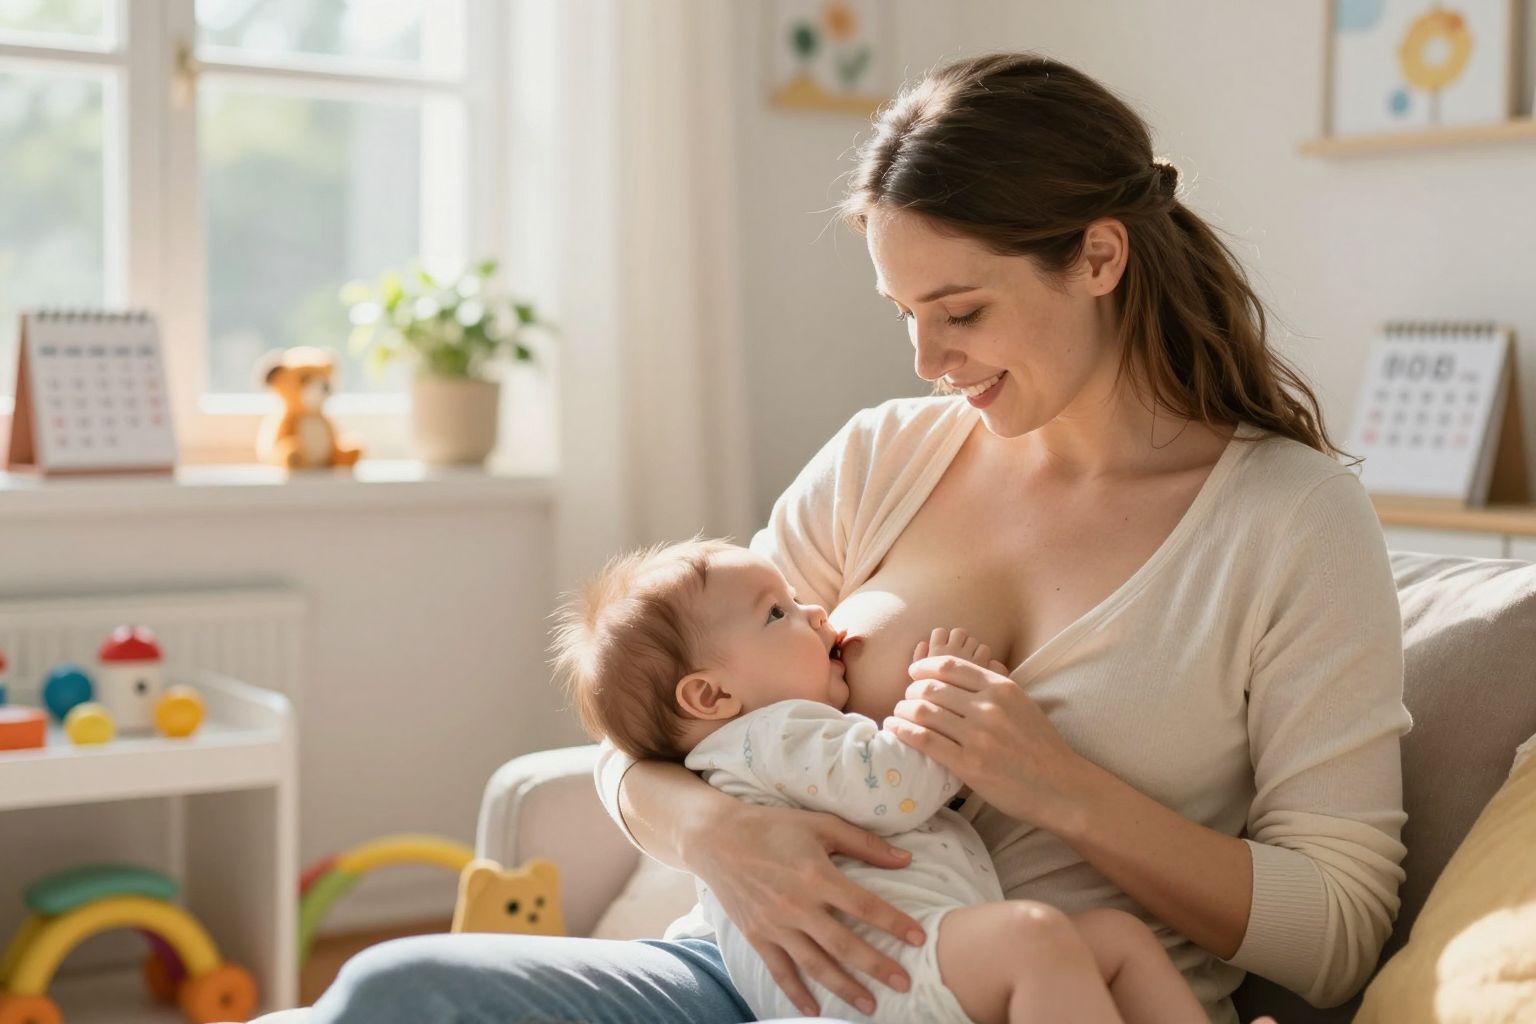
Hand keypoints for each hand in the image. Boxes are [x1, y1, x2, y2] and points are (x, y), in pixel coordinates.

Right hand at [686, 802, 925, 1016]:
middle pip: (845, 944)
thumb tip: (907, 859)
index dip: (894, 924)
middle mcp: (797, 905)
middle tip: (905, 984)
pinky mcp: (756, 936)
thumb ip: (865, 844)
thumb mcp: (820, 824)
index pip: (865, 906)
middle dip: (877, 966)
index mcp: (816, 875)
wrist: (716, 838)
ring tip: (870, 1006)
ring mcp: (775, 925)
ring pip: (816, 964)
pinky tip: (814, 1011)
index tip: (919, 939)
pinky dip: (796, 993)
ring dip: (844, 988)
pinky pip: (780, 971)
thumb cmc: (772, 826)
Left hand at [888, 634, 1086, 827]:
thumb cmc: (1042, 747)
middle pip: (931, 687)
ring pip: (923, 711)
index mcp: (1001, 688)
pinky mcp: (969, 765)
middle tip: (906, 700)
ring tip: (898, 715)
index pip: (949, 666)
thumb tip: (970, 666)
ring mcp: (978, 736)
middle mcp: (988, 707)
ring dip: (903, 710)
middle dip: (911, 691)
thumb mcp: (1023, 704)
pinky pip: (924, 739)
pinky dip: (902, 730)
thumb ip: (995, 686)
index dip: (923, 667)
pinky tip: (894, 729)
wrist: (1062, 787)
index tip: (913, 674)